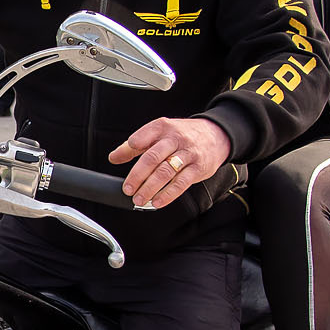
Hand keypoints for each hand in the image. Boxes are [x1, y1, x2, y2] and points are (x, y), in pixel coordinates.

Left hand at [110, 116, 230, 209]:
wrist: (216, 135)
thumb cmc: (182, 136)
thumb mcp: (159, 133)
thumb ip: (134, 145)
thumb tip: (114, 157)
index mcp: (162, 127)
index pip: (143, 136)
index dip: (129, 147)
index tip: (117, 159)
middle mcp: (175, 139)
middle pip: (153, 157)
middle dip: (137, 175)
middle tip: (127, 189)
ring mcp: (188, 154)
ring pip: (166, 171)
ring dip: (150, 188)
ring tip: (138, 199)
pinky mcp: (198, 168)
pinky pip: (181, 183)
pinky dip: (168, 194)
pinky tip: (157, 202)